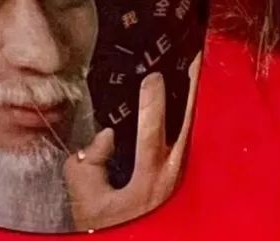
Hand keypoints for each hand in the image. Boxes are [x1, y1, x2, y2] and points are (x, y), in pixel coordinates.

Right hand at [64, 52, 201, 230]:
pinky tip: (181, 94)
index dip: (153, 104)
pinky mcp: (175, 173)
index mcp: (148, 181)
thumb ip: (91, 158)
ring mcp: (177, 174)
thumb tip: (107, 133)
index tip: (152, 77)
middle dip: (191, 90)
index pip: (153, 134)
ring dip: (189, 97)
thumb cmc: (100, 220)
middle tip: (195, 57)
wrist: (121, 240)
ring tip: (191, 66)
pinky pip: (182, 135)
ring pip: (189, 128)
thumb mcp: (84, 190)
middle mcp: (170, 176)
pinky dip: (182, 113)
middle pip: (187, 124)